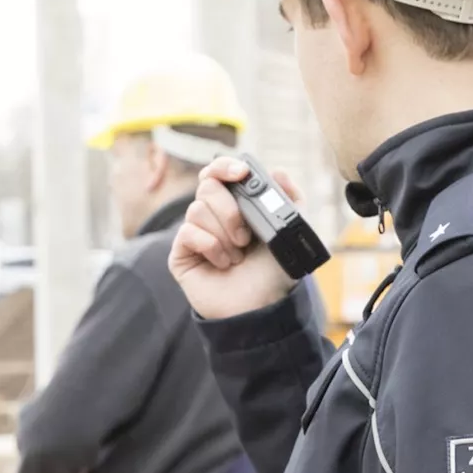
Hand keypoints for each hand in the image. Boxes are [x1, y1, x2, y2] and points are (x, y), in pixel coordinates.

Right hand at [169, 157, 302, 319]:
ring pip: (197, 209)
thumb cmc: (275, 272)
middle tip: (245, 236)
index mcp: (235, 204)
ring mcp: (195, 233)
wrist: (261, 306)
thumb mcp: (292, 232)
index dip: (225, 166)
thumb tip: (277, 171)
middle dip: (230, 209)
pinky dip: (211, 246)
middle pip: (206, 186)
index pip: (218, 172)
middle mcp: (212, 215)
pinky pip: (189, 232)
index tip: (241, 173)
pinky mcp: (181, 253)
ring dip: (224, 235)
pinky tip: (223, 263)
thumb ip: (291, 199)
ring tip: (237, 256)